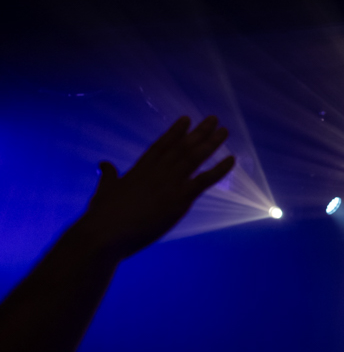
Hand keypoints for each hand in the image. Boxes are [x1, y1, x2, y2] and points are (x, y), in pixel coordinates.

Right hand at [79, 116, 235, 258]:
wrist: (106, 232)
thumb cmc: (102, 215)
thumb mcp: (105, 189)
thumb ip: (109, 175)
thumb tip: (104, 163)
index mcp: (140, 168)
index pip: (162, 145)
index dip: (175, 132)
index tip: (186, 119)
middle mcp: (158, 171)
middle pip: (183, 147)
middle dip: (199, 132)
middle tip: (214, 118)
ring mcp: (170, 183)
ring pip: (195, 158)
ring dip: (212, 143)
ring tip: (225, 131)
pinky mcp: (180, 198)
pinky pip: (205, 180)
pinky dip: (220, 169)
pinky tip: (232, 159)